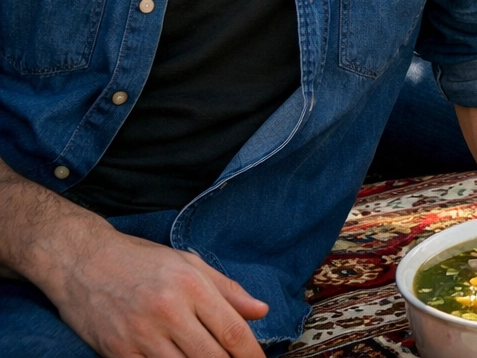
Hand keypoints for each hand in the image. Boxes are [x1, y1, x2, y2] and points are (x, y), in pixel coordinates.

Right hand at [44, 229, 266, 357]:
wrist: (82, 261)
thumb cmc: (141, 261)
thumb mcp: (189, 263)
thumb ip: (227, 289)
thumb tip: (261, 311)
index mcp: (191, 286)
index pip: (232, 331)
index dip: (251, 354)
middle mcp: (168, 311)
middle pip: (211, 357)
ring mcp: (140, 334)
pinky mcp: (116, 351)